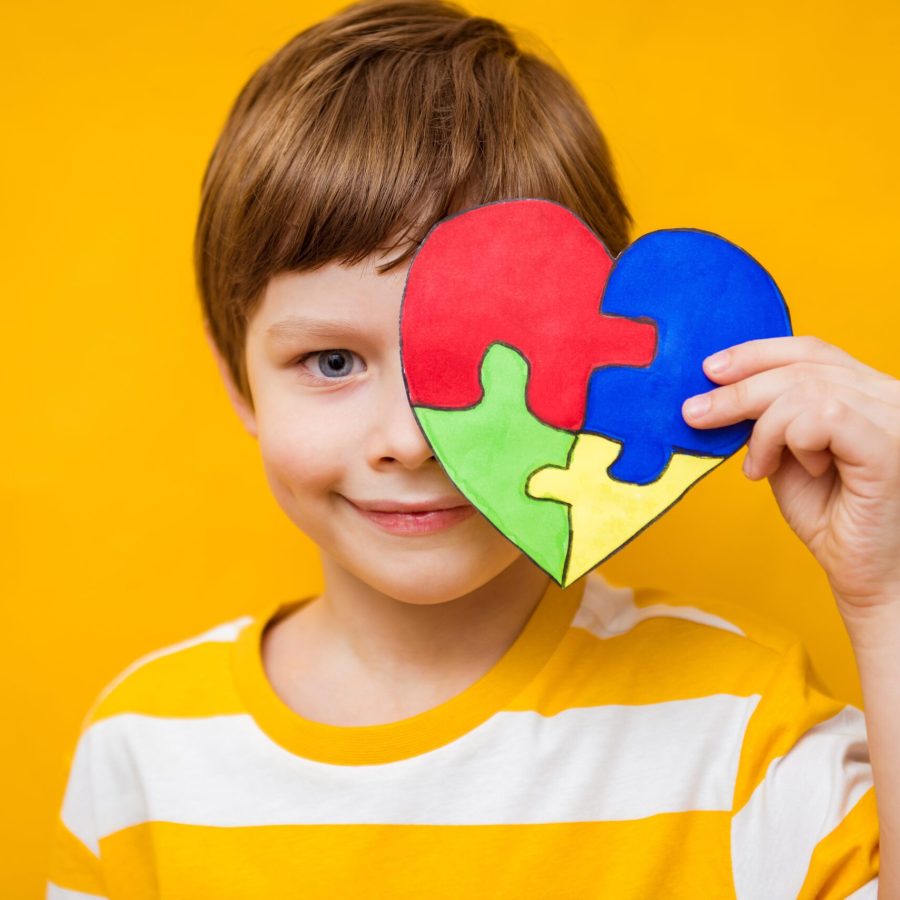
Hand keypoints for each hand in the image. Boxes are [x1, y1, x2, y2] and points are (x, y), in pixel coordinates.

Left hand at [681, 336, 899, 623]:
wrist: (864, 575)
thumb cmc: (831, 517)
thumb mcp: (786, 453)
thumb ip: (767, 417)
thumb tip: (718, 387)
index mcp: (869, 391)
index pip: (811, 350)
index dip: (756, 353)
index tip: (710, 369)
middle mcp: (891, 397)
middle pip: (802, 366)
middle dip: (738, 390)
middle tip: (695, 414)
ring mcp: (897, 420)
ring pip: (805, 390)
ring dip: (764, 429)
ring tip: (758, 467)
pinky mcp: (890, 448)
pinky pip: (822, 417)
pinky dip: (789, 440)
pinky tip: (794, 471)